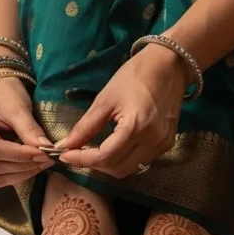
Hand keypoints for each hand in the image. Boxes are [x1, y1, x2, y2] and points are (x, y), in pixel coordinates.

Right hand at [0, 77, 54, 187]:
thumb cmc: (4, 95)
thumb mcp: (17, 107)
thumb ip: (29, 129)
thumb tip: (46, 149)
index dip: (20, 154)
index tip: (43, 153)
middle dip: (23, 165)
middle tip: (48, 158)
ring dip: (21, 174)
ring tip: (42, 163)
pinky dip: (16, 176)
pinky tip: (32, 167)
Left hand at [55, 44, 189, 177]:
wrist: (169, 65)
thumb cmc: (135, 76)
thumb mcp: (106, 99)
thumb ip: (86, 126)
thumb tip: (65, 145)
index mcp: (135, 127)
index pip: (104, 157)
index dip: (81, 160)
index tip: (64, 155)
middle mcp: (152, 141)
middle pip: (117, 169)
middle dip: (94, 164)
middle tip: (77, 152)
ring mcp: (162, 145)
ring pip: (130, 169)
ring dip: (109, 165)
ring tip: (93, 151)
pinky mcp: (167, 144)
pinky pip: (141, 161)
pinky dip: (124, 159)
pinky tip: (113, 147)